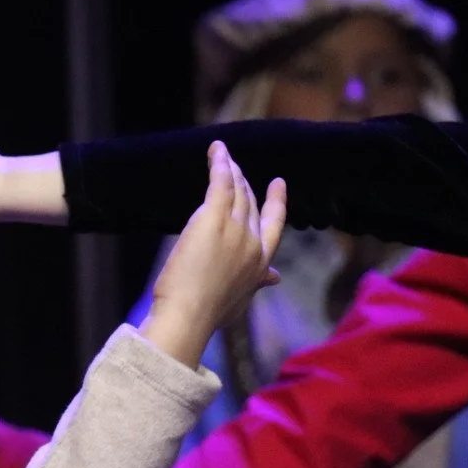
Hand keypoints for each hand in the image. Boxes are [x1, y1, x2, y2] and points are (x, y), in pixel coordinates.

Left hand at [138, 141, 286, 366]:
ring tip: (223, 156)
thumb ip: (256, 282)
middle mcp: (253, 241)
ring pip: (237, 190)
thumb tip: (274, 278)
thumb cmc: (208, 313)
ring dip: (231, 170)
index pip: (275, 224)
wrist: (190, 316)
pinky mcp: (212, 218)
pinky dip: (220, 165)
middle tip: (235, 167)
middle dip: (244, 183)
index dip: (276, 202)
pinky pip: (220, 183)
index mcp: (261, 262)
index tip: (278, 184)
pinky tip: (217, 151)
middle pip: (252, 203)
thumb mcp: (240, 298)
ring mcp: (234, 228)